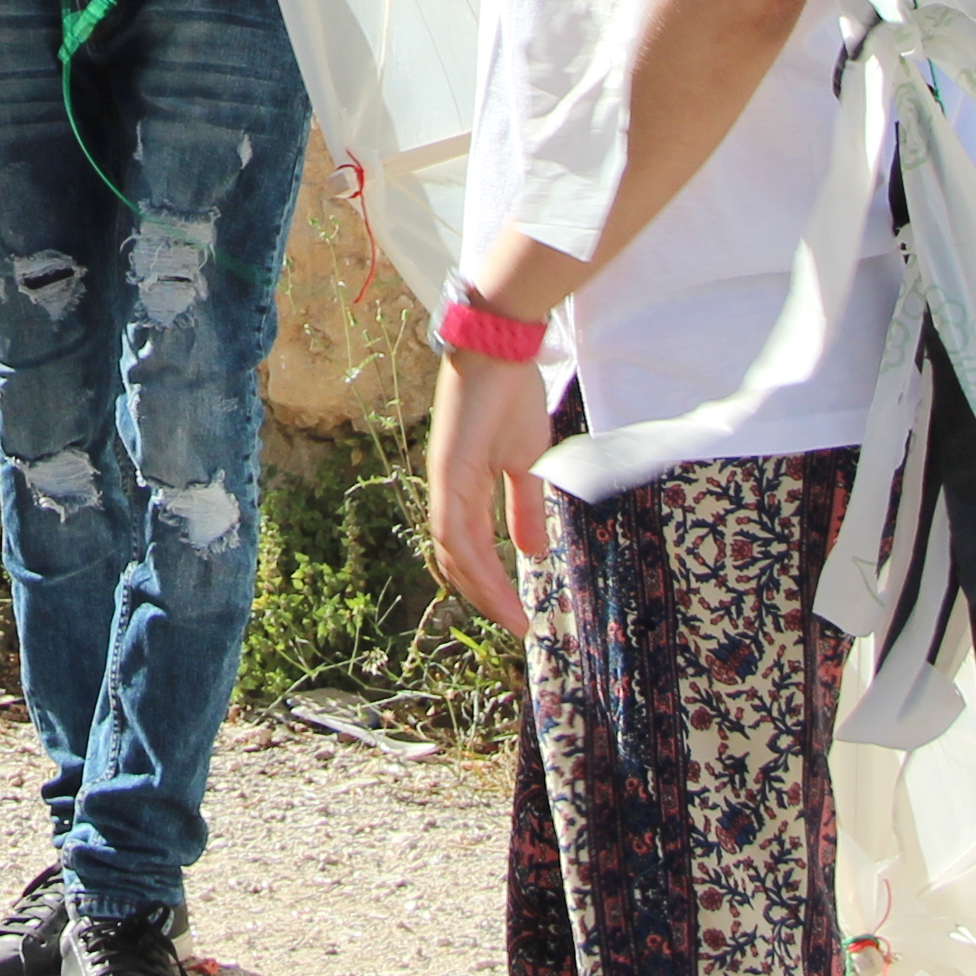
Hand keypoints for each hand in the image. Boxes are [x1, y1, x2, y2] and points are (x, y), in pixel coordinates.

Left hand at [425, 347, 552, 630]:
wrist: (501, 350)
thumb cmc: (511, 397)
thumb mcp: (527, 462)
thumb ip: (524, 508)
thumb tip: (532, 553)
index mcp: (463, 490)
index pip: (471, 550)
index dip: (491, 585)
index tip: (520, 615)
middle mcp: (447, 491)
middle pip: (456, 560)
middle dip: (484, 597)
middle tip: (514, 625)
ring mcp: (444, 482)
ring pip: (454, 551)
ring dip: (481, 588)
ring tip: (510, 617)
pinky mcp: (448, 471)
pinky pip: (454, 527)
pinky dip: (472, 560)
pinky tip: (495, 582)